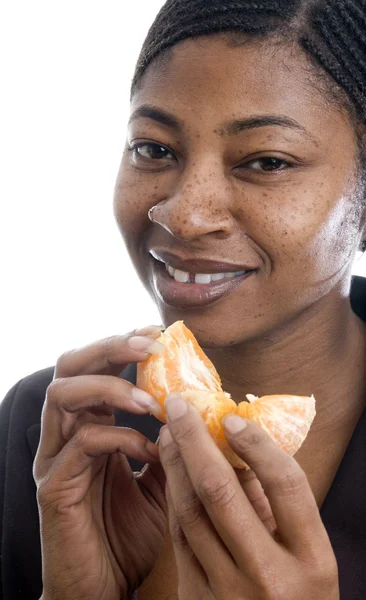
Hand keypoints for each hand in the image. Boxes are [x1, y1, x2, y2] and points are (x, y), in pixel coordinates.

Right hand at [33, 326, 167, 599]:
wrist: (103, 589)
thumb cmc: (128, 535)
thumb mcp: (160, 483)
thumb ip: (171, 447)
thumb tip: (200, 416)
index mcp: (88, 426)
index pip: (95, 368)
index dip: (123, 346)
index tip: (158, 336)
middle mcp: (65, 434)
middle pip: (69, 367)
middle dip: (109, 348)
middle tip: (148, 345)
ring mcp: (55, 458)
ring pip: (63, 395)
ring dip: (111, 388)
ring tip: (150, 399)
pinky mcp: (54, 487)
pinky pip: (81, 446)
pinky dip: (119, 438)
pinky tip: (148, 450)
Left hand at [159, 393, 338, 599]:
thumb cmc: (299, 595)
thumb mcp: (308, 554)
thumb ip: (278, 505)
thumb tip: (241, 446)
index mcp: (311, 561)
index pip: (285, 484)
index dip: (256, 444)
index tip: (231, 417)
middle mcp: (269, 577)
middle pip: (222, 492)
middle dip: (195, 440)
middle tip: (180, 406)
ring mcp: (229, 592)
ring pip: (191, 512)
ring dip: (175, 464)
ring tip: (169, 431)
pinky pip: (179, 537)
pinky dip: (173, 497)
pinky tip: (170, 471)